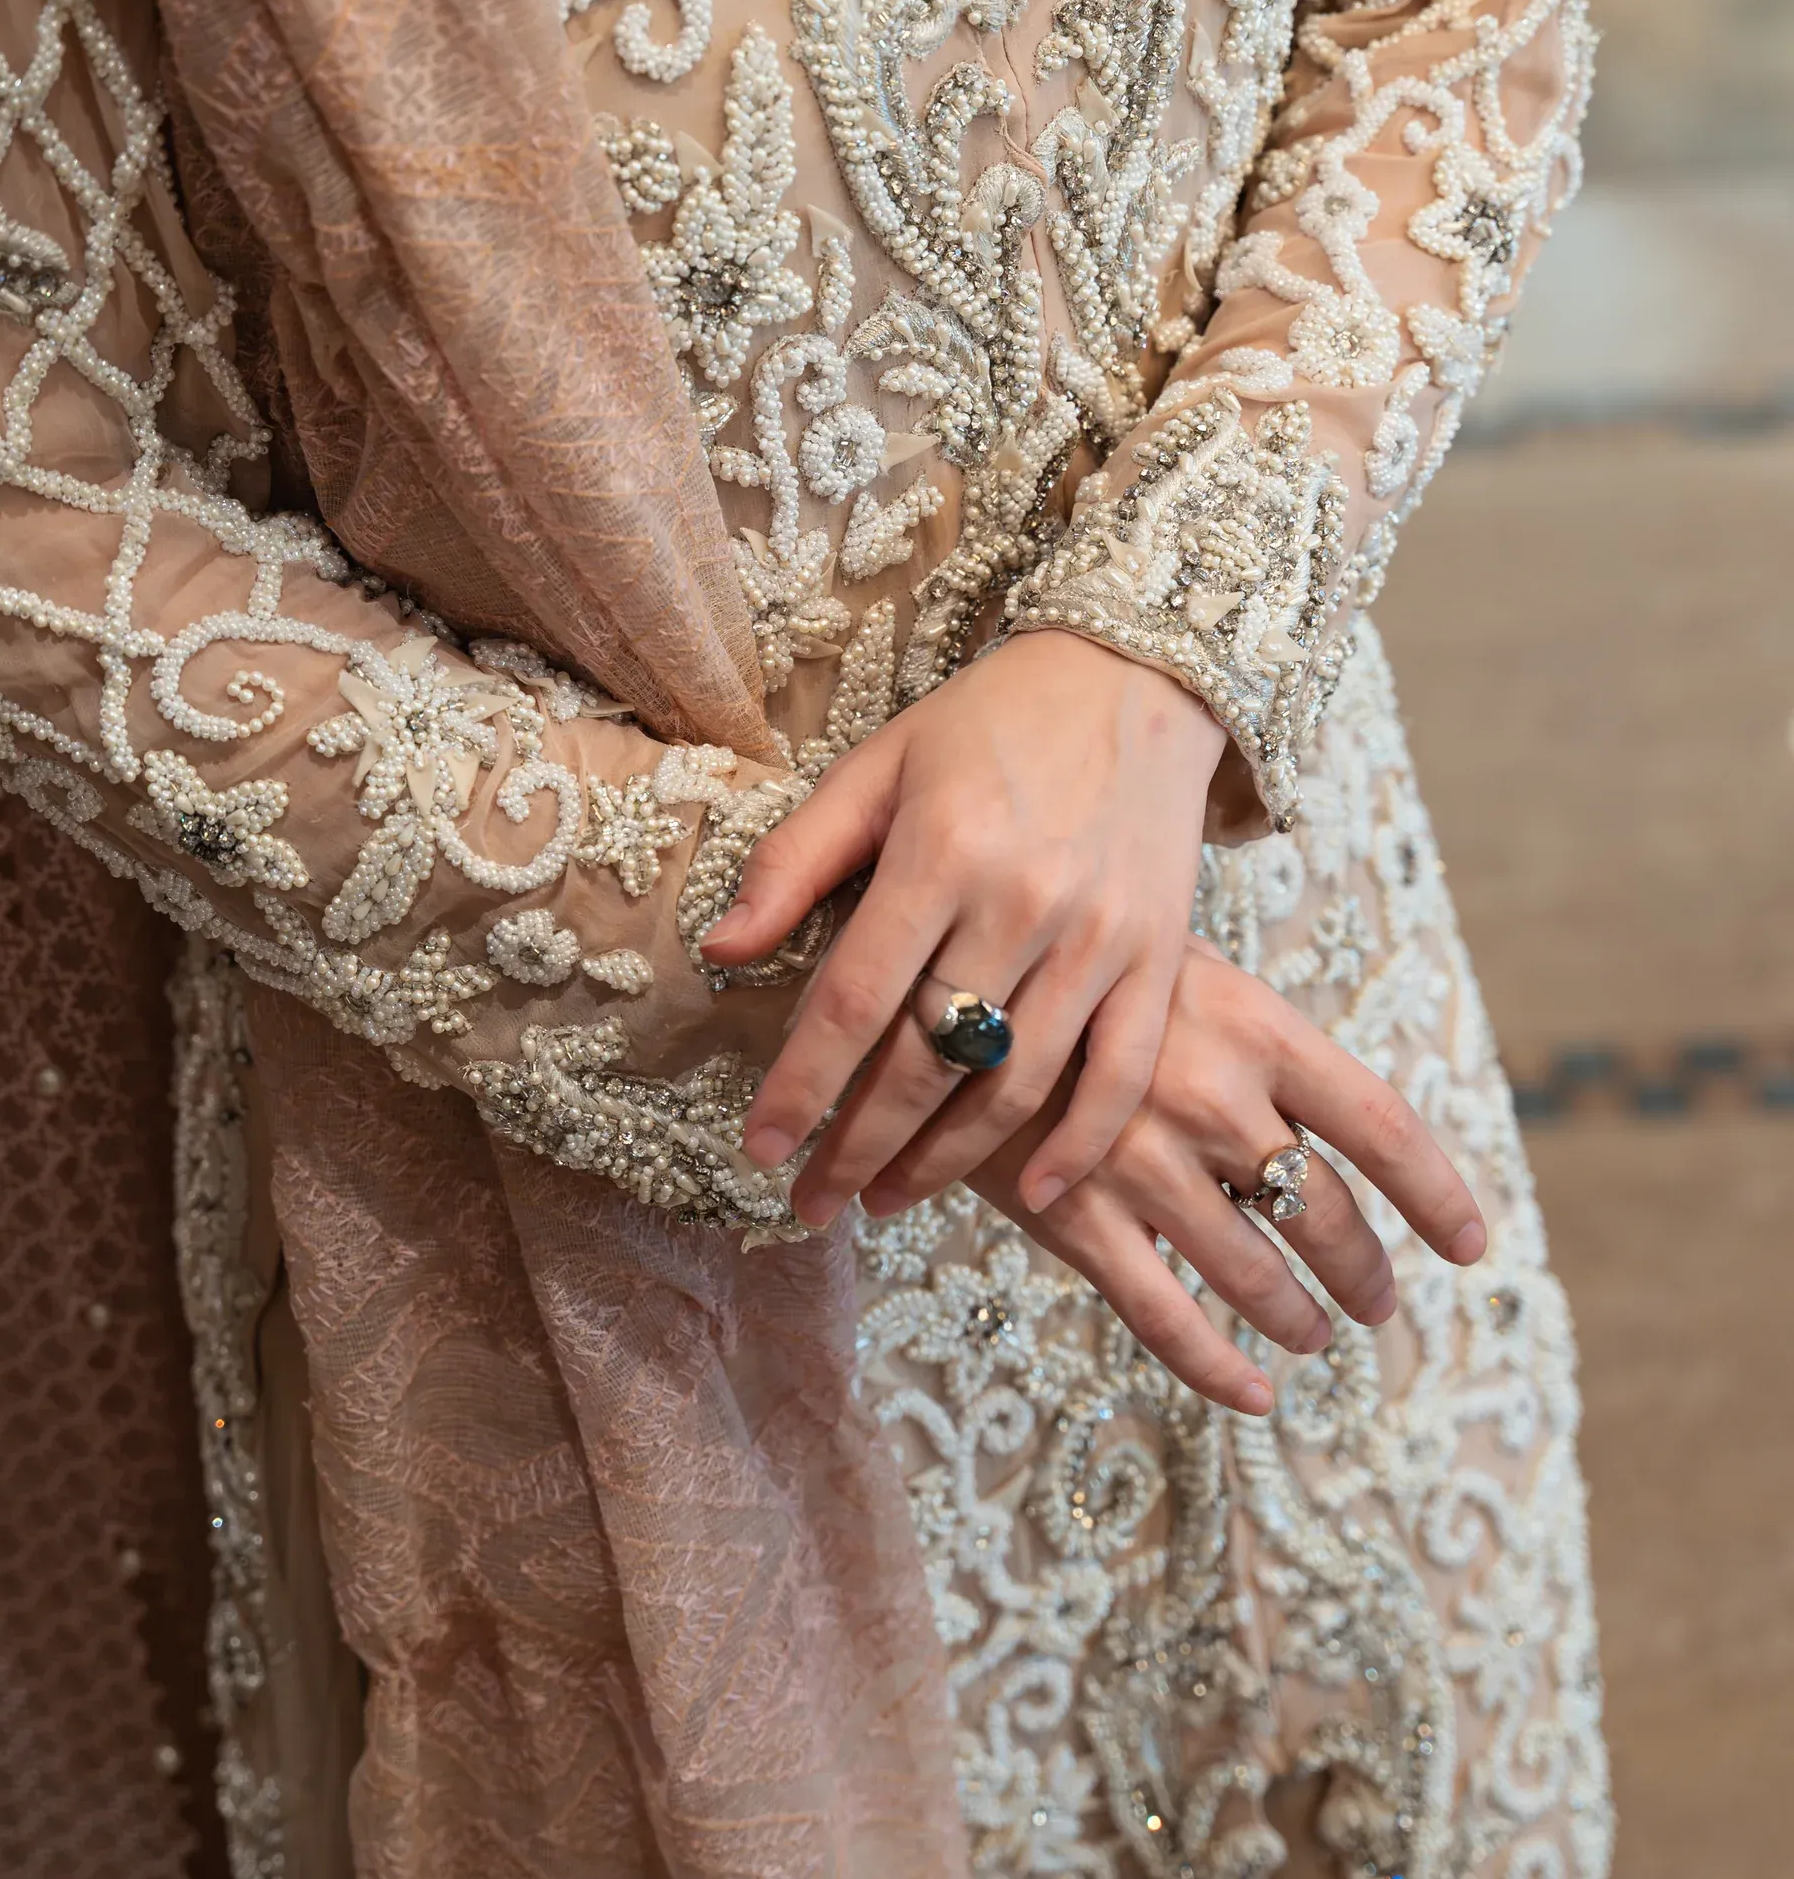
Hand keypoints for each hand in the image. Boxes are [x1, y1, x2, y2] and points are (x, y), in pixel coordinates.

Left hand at [701, 635, 1226, 1224]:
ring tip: (888, 1198)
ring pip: (1017, 1085)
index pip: (855, 1000)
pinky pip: (1120, 1075)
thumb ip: (796, 859)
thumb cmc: (989, 721)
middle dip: (859, 1147)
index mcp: (941, 850)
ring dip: (948, 1161)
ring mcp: (1100, 938)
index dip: (802, 1086)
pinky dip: (1080, 1146)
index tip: (760, 1151)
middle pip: (929, 1061)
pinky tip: (1034, 1196)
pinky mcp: (1161, 958)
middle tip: (811, 1204)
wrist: (1135, 674)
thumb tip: (718, 952)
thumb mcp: (878, 764)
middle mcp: (1023, 902)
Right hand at [929, 940, 1487, 1416]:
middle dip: (1362, 1271)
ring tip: (1313, 1333)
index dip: (1436, 1193)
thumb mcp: (1169, 960)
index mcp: (1252, 1024)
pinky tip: (1254, 1393)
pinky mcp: (1076, 1216)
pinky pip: (1167, 1318)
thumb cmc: (1060, 958)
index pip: (1380, 1123)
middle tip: (1375, 1301)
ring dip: (1298, 1315)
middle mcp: (1214, 1097)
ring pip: (1256, 1274)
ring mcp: (1146, 1162)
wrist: (929, 972)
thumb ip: (1240, 1034)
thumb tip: (1307, 1107)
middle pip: (1326, 1212)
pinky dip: (1221, 1368)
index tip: (1469, 1246)